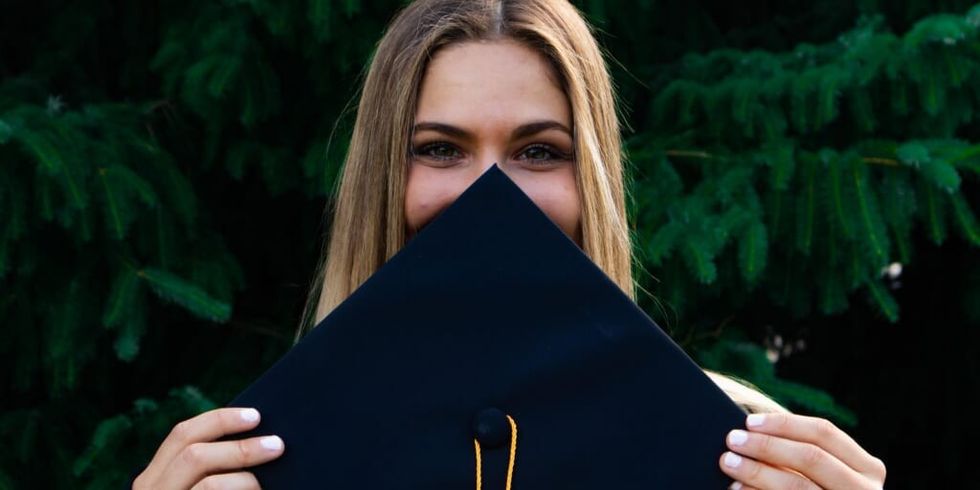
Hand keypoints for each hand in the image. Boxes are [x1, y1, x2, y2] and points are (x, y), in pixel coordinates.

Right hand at [132, 407, 284, 489]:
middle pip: (194, 455)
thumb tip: (257, 440)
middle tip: (277, 446)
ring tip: (264, 486)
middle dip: (240, 448)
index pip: (182, 436)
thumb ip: (211, 469)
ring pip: (209, 485)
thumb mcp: (191, 487)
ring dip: (246, 481)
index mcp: (153, 479)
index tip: (256, 415)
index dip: (219, 420)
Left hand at [718, 412, 885, 489]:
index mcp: (868, 468)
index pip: (824, 433)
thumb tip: (752, 432)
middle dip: (766, 446)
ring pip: (797, 485)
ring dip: (758, 471)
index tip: (749, 422)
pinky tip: (739, 489)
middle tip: (732, 440)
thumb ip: (801, 454)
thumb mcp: (826, 474)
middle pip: (810, 457)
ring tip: (729, 463)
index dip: (785, 424)